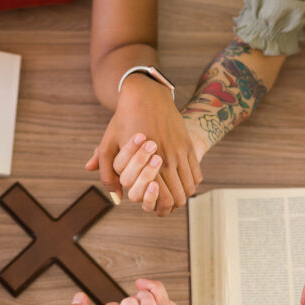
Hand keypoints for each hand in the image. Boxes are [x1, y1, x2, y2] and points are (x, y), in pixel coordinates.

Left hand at [86, 77, 200, 215]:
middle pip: (179, 198)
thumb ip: (107, 174)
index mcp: (147, 163)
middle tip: (162, 205)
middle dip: (170, 206)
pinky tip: (178, 181)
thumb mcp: (108, 146)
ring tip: (170, 194)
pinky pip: (196, 174)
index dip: (159, 209)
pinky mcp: (188, 145)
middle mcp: (168, 160)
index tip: (154, 209)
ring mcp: (181, 152)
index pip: (163, 199)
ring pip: (190, 188)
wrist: (146, 95)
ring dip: (181, 195)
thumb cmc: (123, 121)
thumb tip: (116, 198)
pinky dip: (190, 183)